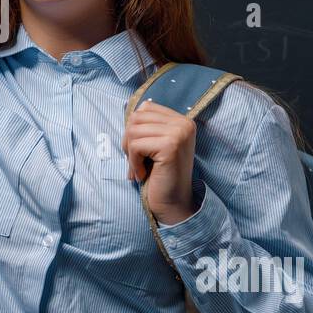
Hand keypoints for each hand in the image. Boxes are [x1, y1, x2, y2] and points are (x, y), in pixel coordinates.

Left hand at [122, 98, 197, 225]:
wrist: (173, 203)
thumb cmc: (160, 175)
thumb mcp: (155, 145)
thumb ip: (148, 126)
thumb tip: (128, 109)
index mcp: (182, 120)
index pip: (145, 108)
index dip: (134, 129)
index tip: (140, 150)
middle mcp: (184, 124)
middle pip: (136, 117)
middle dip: (128, 140)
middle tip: (136, 161)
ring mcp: (179, 133)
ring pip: (133, 131)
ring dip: (130, 153)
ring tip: (139, 168)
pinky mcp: (170, 146)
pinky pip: (136, 146)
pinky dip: (133, 162)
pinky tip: (143, 174)